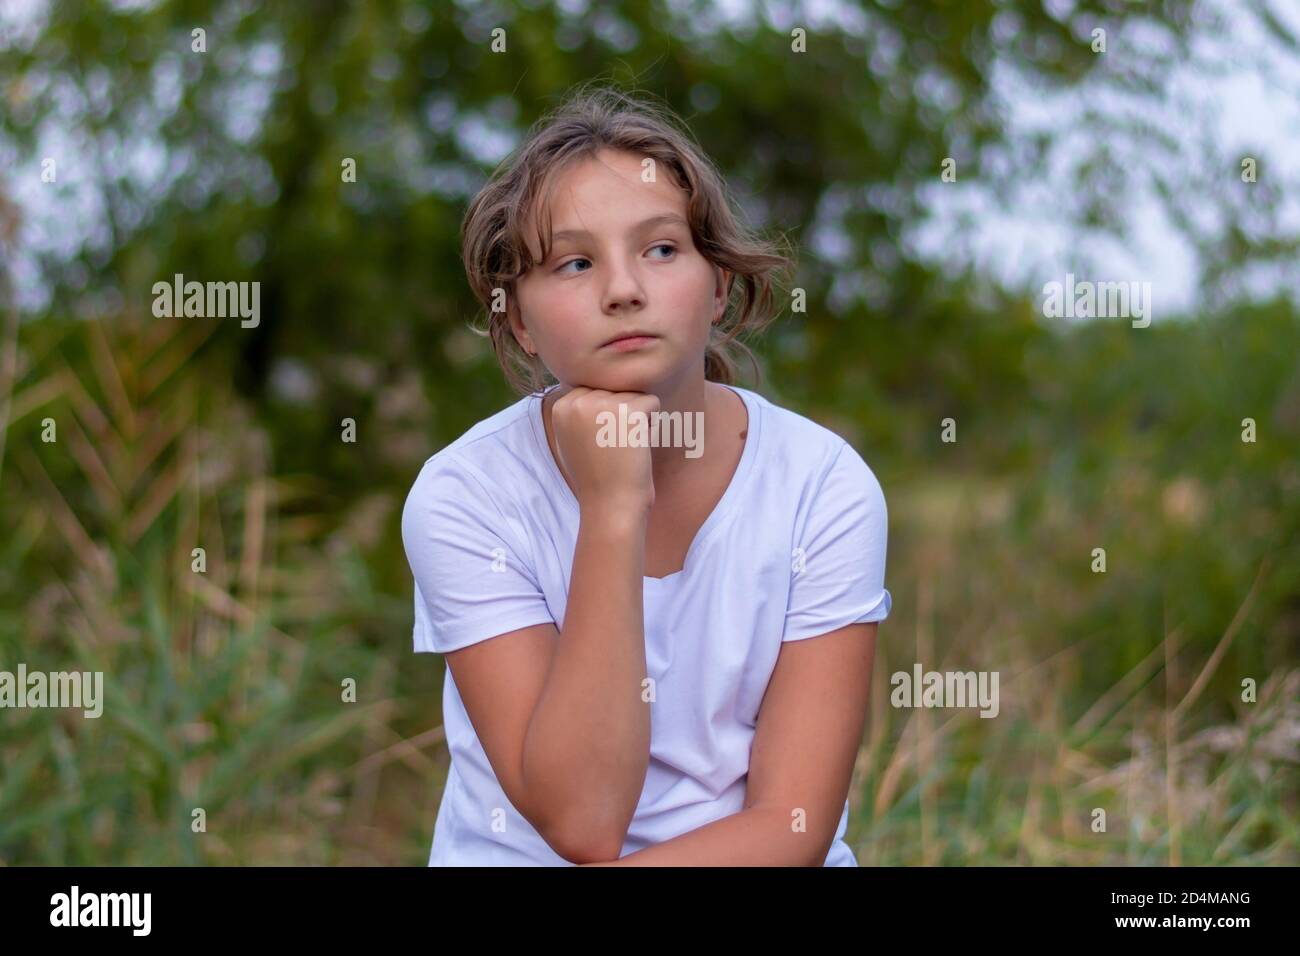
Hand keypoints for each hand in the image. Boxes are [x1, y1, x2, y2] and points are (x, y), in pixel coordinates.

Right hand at [550, 386, 657, 513]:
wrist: (610, 504)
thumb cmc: (595, 477)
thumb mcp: (571, 440)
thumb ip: (574, 412)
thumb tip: (581, 388)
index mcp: (562, 405)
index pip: (597, 391)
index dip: (605, 417)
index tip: (599, 443)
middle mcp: (578, 400)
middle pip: (615, 391)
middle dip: (622, 416)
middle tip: (613, 448)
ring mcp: (603, 404)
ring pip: (634, 396)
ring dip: (637, 421)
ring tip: (624, 448)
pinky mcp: (628, 411)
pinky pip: (652, 402)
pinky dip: (652, 424)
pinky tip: (637, 446)